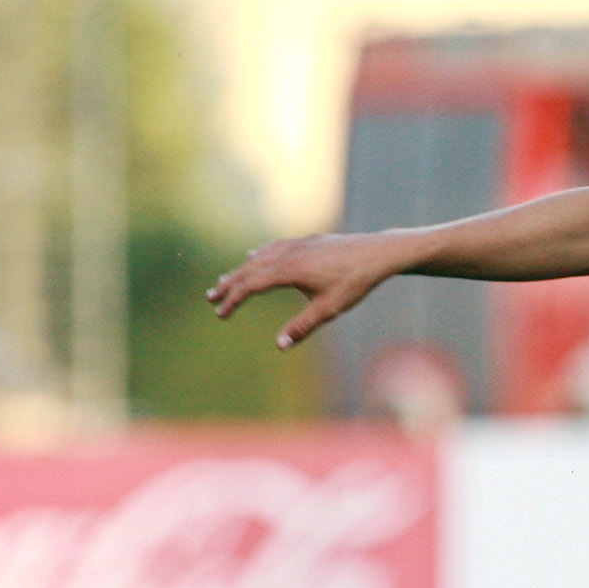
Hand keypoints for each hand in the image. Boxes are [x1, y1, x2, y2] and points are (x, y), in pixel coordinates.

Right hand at [207, 232, 408, 348]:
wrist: (377, 253)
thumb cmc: (355, 282)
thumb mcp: (330, 308)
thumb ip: (303, 326)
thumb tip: (280, 346)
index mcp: (289, 270)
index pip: (251, 286)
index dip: (233, 300)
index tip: (221, 314)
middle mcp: (287, 254)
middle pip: (249, 270)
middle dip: (229, 285)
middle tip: (211, 298)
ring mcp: (296, 245)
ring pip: (259, 257)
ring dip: (241, 270)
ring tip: (226, 281)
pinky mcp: (306, 241)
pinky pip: (274, 247)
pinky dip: (259, 254)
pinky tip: (254, 256)